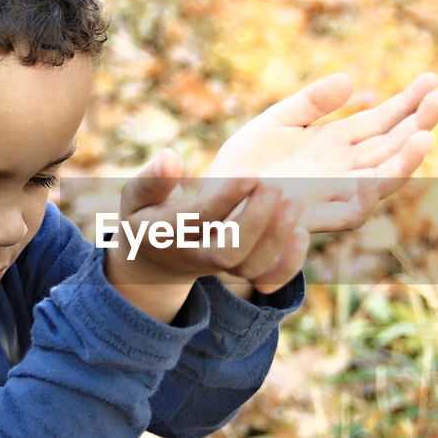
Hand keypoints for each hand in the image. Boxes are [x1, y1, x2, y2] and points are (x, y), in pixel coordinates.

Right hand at [106, 150, 308, 299]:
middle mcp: (196, 255)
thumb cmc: (148, 216)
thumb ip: (152, 179)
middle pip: (229, 252)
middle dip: (256, 222)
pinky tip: (300, 233)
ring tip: (293, 203)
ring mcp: (220, 268)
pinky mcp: (240, 273)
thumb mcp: (136, 197)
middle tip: (275, 188)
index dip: (226, 198)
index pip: (199, 219)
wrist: (158, 258)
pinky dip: (289, 264)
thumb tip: (170, 157)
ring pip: (251, 268)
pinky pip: (267, 280)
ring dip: (276, 238)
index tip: (251, 174)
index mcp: (167, 234)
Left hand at [206, 72, 437, 231]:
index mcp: (336, 144)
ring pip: (382, 176)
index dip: (408, 102)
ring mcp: (334, 192)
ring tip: (427, 134)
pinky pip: (354, 208)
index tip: (432, 79)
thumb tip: (352, 80)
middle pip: (392, 144)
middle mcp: (343, 169)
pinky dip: (373, 191)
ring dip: (406, 158)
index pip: (382, 120)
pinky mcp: (318, 214)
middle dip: (419, 122)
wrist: (215, 201)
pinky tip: (387, 173)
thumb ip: (312, 101)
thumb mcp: (278, 120)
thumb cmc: (244, 163)